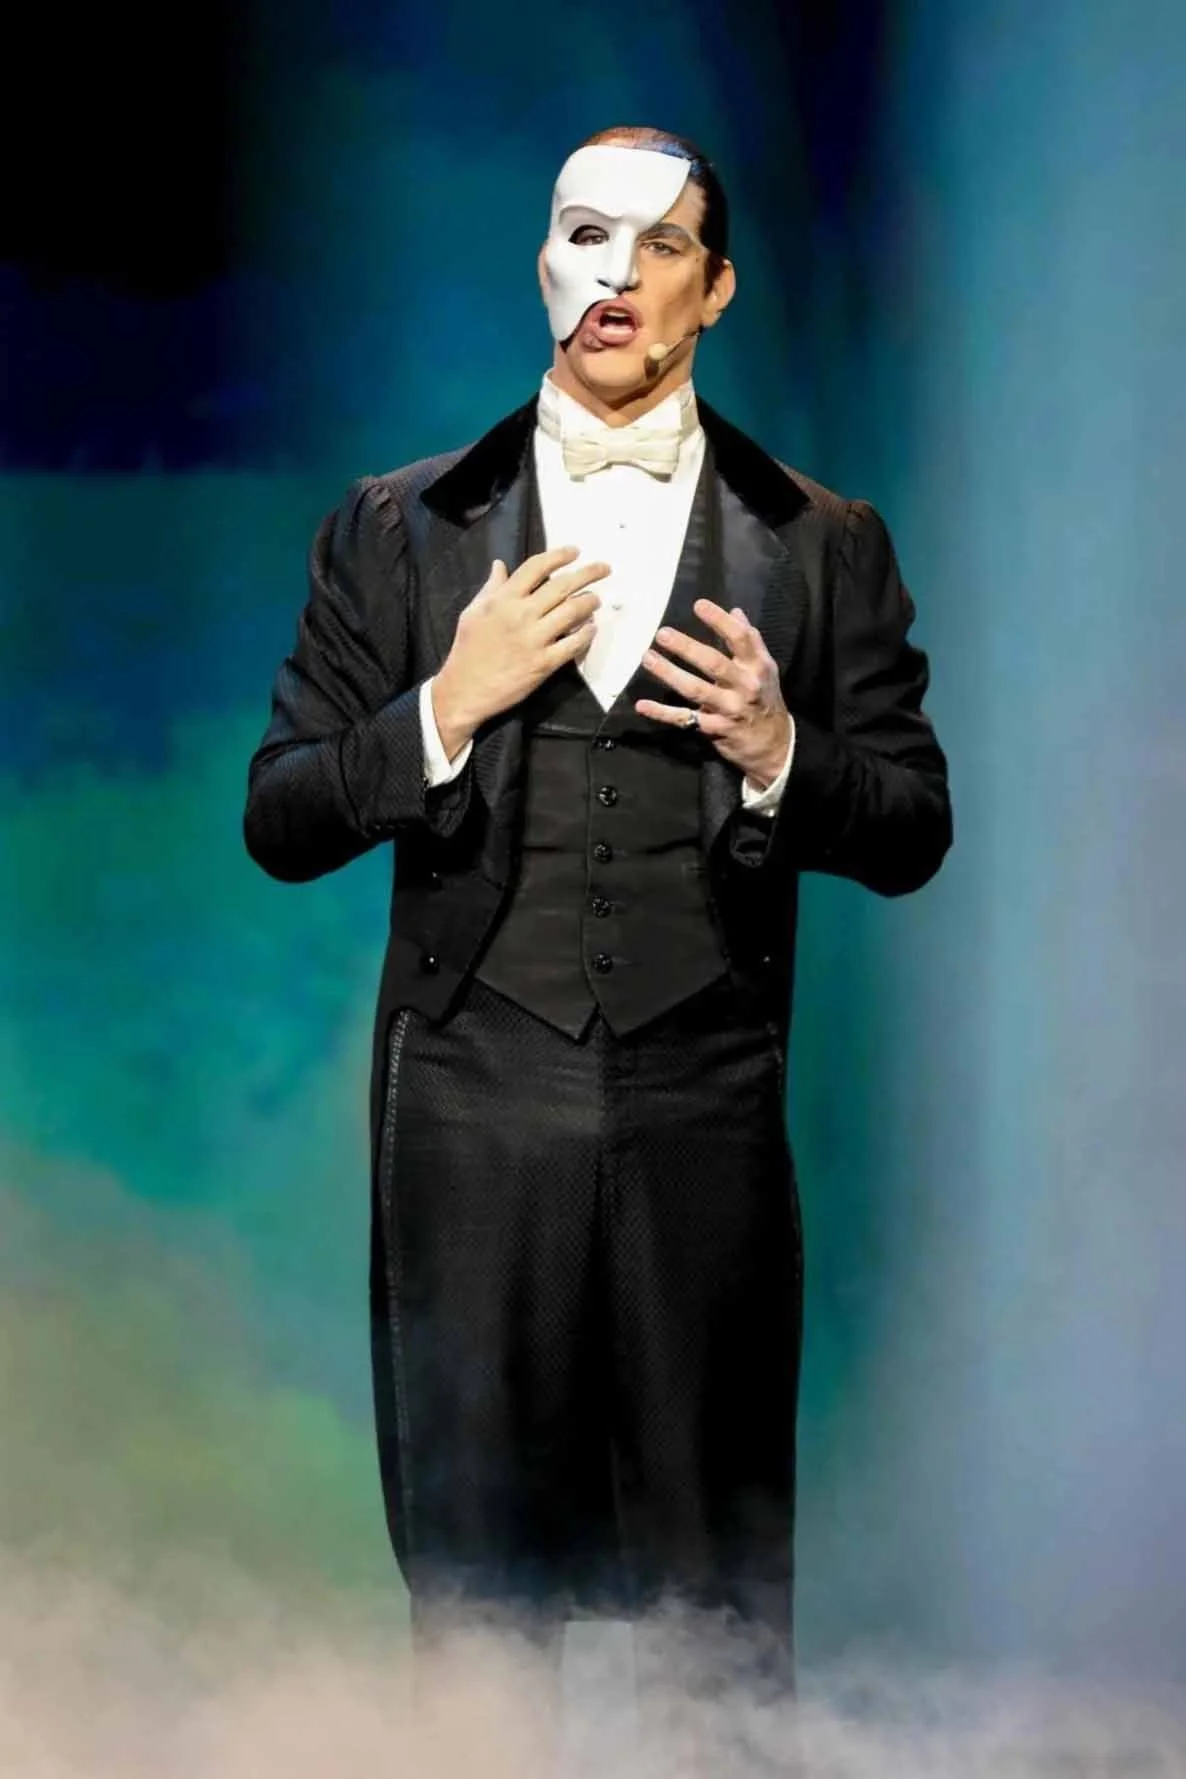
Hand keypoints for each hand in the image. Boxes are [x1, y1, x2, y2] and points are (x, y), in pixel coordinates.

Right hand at [432, 546, 609, 753]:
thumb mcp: (473, 612)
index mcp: (503, 599)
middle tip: (604, 568)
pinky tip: (592, 628)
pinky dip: (586, 634)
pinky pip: (573, 644)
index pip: (536, 568)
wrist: (465, 689)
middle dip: (588, 573)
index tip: (575, 551)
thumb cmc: (467, 650)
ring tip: (596, 599)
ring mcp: (534, 639)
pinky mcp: (544, 663)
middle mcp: (522, 614)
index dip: (559, 556)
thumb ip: (491, 587)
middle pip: (562, 586)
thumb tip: (499, 565)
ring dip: (590, 602)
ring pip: (572, 612)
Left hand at [636, 598, 791, 787]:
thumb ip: (750, 641)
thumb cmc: (765, 700)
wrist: (775, 745)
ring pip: (695, 689)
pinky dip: (662, 713)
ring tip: (648, 658)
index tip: (698, 605)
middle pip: (713, 663)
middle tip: (662, 634)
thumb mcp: (765, 669)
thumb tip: (735, 611)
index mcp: (757, 667)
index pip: (740, 638)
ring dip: (669, 673)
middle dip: (687, 647)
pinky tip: (642, 705)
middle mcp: (744, 686)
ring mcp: (729, 709)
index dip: (720, 620)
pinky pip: (685, 719)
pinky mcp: (715, 729)